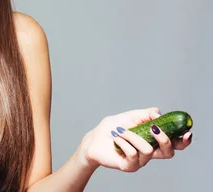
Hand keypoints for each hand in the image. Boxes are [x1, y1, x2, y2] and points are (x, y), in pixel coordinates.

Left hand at [78, 107, 192, 172]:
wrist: (93, 139)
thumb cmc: (112, 128)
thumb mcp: (129, 116)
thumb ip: (145, 114)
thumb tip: (159, 113)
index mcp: (152, 140)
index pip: (174, 144)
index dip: (183, 140)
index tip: (186, 132)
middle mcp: (149, 152)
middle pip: (169, 152)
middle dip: (164, 140)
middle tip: (153, 128)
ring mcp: (140, 160)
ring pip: (148, 150)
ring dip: (133, 136)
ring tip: (120, 130)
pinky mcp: (129, 166)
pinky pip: (132, 154)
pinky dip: (123, 142)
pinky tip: (115, 138)